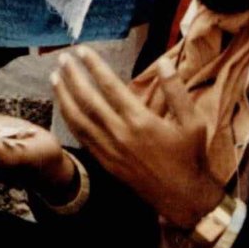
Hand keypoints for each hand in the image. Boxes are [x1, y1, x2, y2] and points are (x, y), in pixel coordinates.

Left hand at [52, 46, 224, 228]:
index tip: (82, 51)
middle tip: (63, 60)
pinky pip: (82, 138)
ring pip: (78, 120)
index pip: (110, 86)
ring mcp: (110, 150)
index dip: (94, 66)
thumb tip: (164, 63)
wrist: (181, 196)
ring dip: (64, 98)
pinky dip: (70, 121)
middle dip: (73, 77)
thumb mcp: (193, 121)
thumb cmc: (190, 157)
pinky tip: (65, 109)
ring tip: (55, 80)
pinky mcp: (106, 163)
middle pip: (88, 100)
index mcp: (140, 121)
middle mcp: (120, 134)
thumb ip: (176, 90)